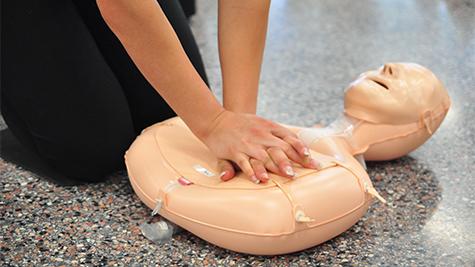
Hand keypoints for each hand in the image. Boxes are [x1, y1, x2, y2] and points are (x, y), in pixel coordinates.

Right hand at [198, 110, 319, 182]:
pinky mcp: (234, 151)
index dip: (301, 149)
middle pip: (280, 148)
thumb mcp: (261, 124)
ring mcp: (247, 143)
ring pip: (264, 156)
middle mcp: (260, 135)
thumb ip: (278, 135)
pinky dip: (252, 171)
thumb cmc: (242, 125)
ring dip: (276, 166)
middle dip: (293, 160)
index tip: (311, 159)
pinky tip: (259, 180)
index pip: (289, 138)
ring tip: (287, 175)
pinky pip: (244, 163)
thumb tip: (297, 148)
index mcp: (269, 127)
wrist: (216, 120)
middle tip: (303, 172)